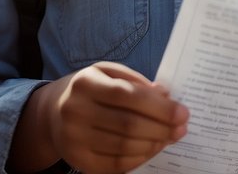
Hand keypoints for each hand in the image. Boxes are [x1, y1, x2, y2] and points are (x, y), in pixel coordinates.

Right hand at [15, 62, 188, 173]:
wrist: (54, 114)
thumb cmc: (90, 90)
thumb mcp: (107, 73)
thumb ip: (135, 81)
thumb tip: (165, 95)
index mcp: (85, 83)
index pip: (127, 95)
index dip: (159, 106)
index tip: (182, 112)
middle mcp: (75, 111)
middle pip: (128, 124)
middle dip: (162, 128)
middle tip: (181, 128)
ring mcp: (74, 139)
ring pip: (124, 146)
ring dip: (154, 144)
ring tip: (169, 137)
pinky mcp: (78, 161)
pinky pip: (116, 164)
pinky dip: (139, 157)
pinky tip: (151, 148)